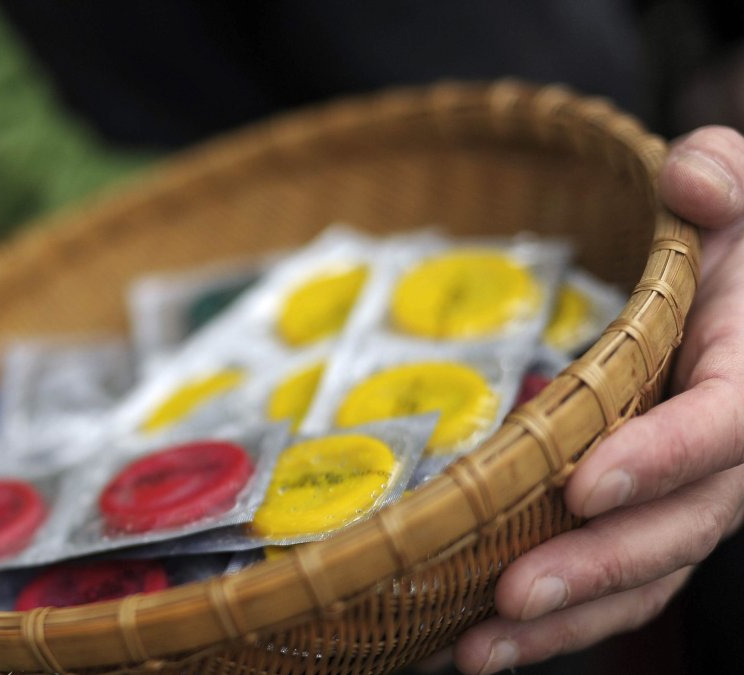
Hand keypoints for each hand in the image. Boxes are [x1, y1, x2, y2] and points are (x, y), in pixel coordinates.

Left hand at [453, 125, 743, 673]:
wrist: (719, 288)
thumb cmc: (717, 236)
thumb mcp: (731, 190)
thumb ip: (723, 178)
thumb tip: (689, 176)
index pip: (729, 423)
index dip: (666, 457)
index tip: (587, 483)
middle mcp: (729, 450)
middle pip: (681, 526)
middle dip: (598, 565)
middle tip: (512, 594)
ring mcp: (686, 496)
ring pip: (644, 577)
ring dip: (564, 622)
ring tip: (476, 651)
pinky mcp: (646, 520)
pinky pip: (612, 584)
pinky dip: (556, 622)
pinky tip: (475, 645)